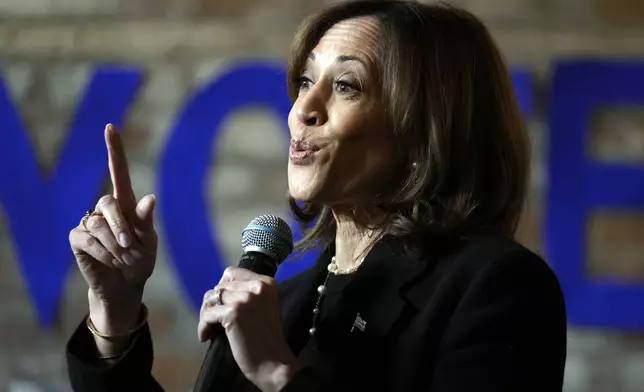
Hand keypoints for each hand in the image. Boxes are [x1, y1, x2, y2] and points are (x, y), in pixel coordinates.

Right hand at [69, 124, 156, 338]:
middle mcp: (106, 209)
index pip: (118, 171)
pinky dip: (103, 252)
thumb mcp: (150, 242)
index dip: (114, 150)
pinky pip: (88, 239)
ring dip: (114, 246)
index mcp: (127, 204)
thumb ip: (147, 222)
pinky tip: (109, 261)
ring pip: (99, 225)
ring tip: (123, 259)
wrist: (126, 285)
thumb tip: (150, 198)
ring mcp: (89, 222)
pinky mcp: (78, 238)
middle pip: (108, 203)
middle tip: (131, 249)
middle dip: (121, 228)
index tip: (110, 127)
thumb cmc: (141, 260)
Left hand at [199, 267, 300, 391]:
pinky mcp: (233, 312)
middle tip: (213, 321)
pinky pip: (208, 314)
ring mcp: (245, 298)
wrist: (274, 362)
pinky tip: (207, 337)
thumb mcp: (264, 306)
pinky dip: (204, 326)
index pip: (232, 273)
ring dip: (206, 315)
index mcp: (266, 282)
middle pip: (219, 286)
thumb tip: (218, 290)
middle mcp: (257, 285)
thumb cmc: (267, 338)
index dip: (222, 289)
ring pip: (211, 298)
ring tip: (210, 330)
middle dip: (213, 304)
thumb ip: (247, 293)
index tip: (221, 305)